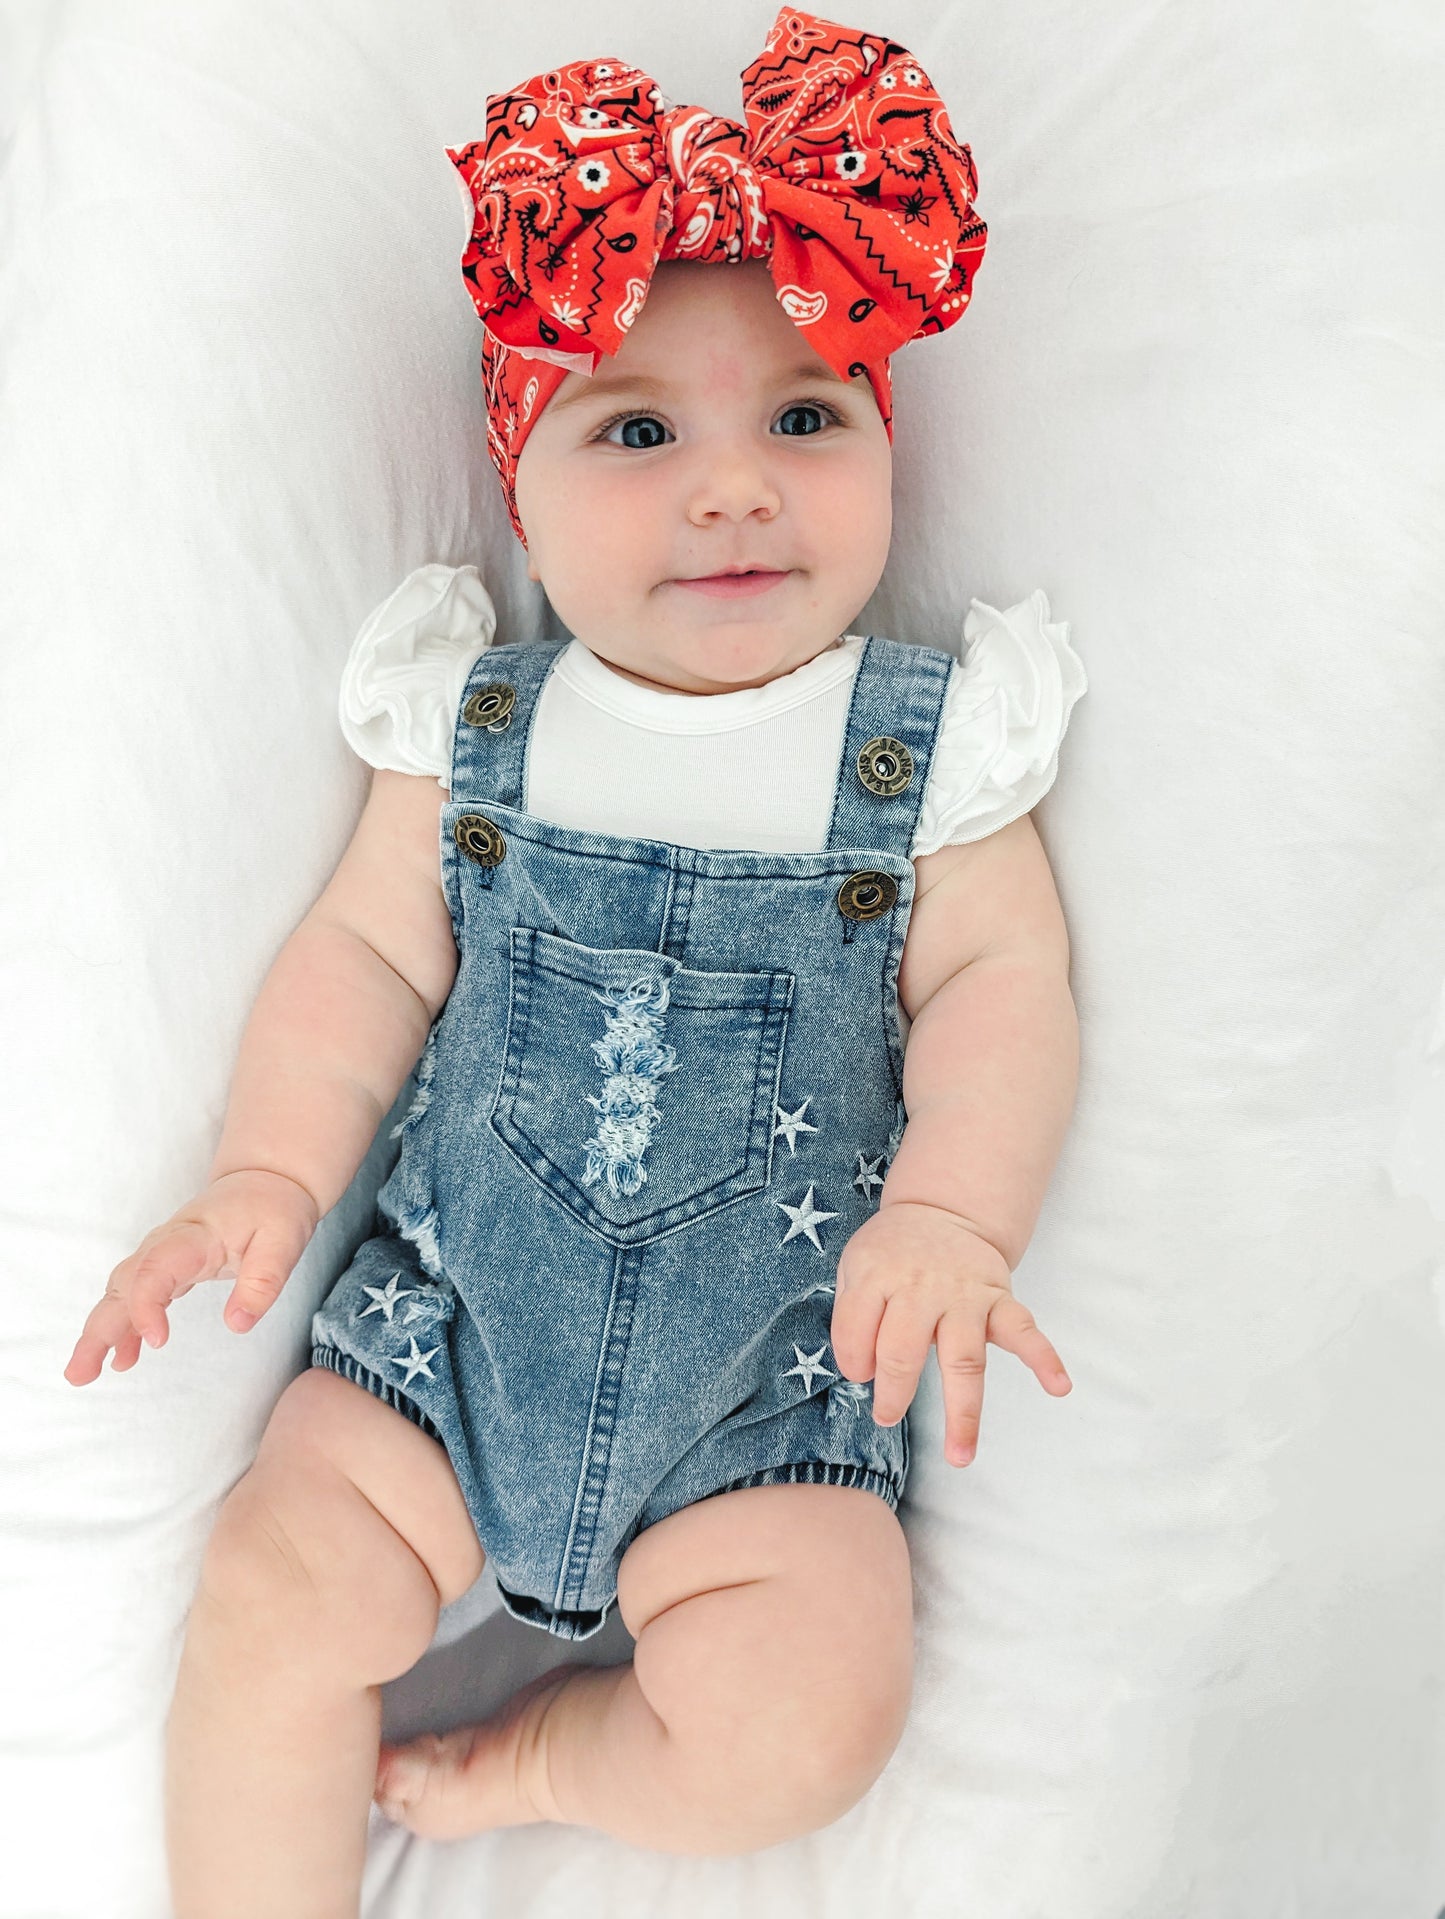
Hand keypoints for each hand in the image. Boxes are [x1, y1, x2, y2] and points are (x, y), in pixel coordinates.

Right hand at [63, 1169, 319, 1385]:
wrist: (263, 1182)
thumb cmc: (273, 1210)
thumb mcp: (284, 1243)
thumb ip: (262, 1283)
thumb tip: (237, 1325)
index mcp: (194, 1236)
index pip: (156, 1270)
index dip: (146, 1306)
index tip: (157, 1342)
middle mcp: (166, 1244)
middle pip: (123, 1285)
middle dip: (99, 1329)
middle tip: (81, 1373)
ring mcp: (160, 1254)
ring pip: (119, 1293)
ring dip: (99, 1332)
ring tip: (84, 1374)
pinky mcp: (162, 1266)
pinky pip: (133, 1296)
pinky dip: (123, 1327)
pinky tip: (121, 1358)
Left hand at [829, 1200, 1070, 1465]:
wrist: (943, 1210)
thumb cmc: (892, 1253)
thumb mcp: (855, 1268)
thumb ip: (851, 1317)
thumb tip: (863, 1373)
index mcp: (878, 1275)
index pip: (856, 1330)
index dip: (853, 1360)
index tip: (859, 1373)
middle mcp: (922, 1288)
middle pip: (903, 1349)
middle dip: (893, 1392)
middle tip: (886, 1417)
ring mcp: (964, 1297)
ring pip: (964, 1359)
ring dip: (963, 1411)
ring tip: (961, 1456)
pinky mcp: (998, 1300)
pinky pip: (1025, 1330)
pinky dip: (1044, 1358)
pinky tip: (1059, 1386)